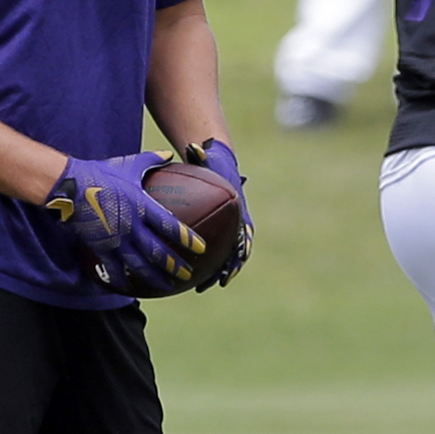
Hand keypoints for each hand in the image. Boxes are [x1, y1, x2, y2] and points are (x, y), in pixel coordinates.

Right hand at [45, 152, 203, 296]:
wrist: (70, 186)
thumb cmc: (101, 173)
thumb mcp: (129, 164)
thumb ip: (151, 160)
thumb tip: (169, 155)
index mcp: (142, 206)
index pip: (170, 227)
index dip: (187, 239)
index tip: (201, 249)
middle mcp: (132, 227)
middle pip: (158, 252)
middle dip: (174, 265)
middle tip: (188, 275)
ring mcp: (116, 239)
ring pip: (139, 264)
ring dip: (155, 277)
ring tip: (167, 287)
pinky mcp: (101, 247)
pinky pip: (114, 268)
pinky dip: (123, 280)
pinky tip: (131, 288)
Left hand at [182, 139, 252, 289]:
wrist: (219, 164)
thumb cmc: (212, 162)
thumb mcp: (207, 157)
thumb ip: (200, 154)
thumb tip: (192, 146)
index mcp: (238, 208)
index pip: (245, 232)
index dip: (241, 248)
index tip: (235, 261)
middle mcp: (238, 222)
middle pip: (238, 251)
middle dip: (230, 268)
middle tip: (218, 282)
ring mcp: (230, 229)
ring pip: (226, 257)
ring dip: (216, 273)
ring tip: (201, 287)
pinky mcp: (220, 232)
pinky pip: (215, 253)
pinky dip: (206, 266)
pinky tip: (189, 278)